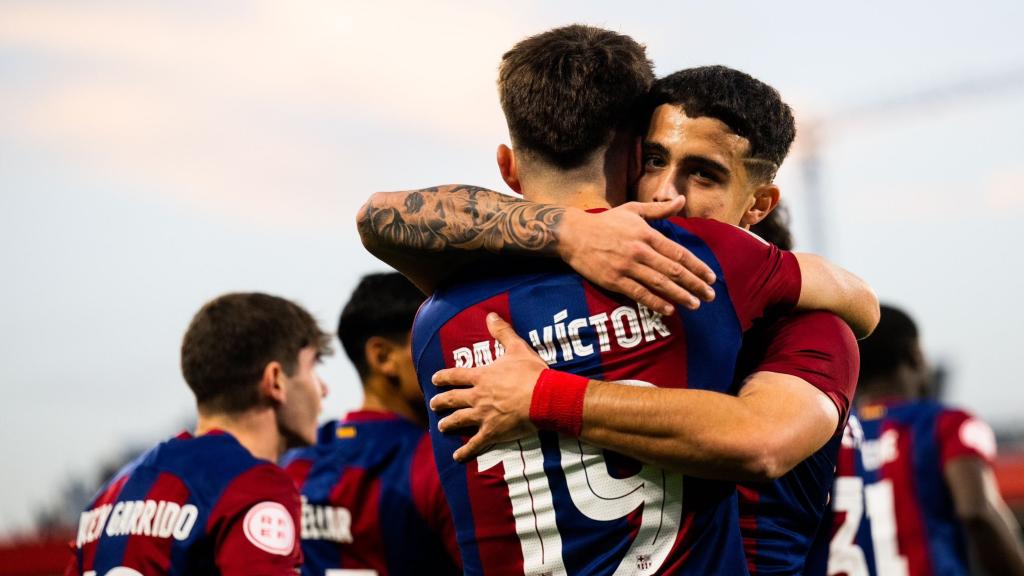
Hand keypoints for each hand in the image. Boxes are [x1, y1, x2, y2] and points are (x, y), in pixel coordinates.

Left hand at [430, 313, 546, 461]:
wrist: (543, 398)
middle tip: (434, 404)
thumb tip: (491, 314)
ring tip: (441, 427)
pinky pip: (475, 444)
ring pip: (459, 420)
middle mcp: (477, 396)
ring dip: (448, 424)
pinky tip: (457, 457)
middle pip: (453, 399)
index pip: (456, 376)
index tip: (434, 379)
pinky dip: (465, 451)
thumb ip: (502, 332)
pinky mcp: (492, 433)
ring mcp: (483, 416)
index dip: (444, 377)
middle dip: (441, 401)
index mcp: (482, 377)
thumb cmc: (531, 373)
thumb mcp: (517, 348)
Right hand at [557, 197, 715, 314]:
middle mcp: (639, 251)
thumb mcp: (633, 210)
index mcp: (646, 234)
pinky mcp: (613, 280)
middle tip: (711, 295)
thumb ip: (659, 210)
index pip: (678, 252)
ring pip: (659, 283)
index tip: (711, 276)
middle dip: (694, 284)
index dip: (697, 266)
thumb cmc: (605, 222)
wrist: (573, 234)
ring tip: (696, 304)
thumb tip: (682, 200)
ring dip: (680, 295)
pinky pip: (638, 293)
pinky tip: (668, 309)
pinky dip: (655, 302)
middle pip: (673, 270)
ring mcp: (626, 266)